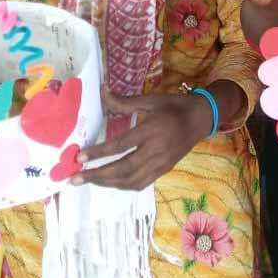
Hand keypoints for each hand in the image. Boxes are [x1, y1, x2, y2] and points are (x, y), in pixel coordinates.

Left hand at [74, 88, 227, 190]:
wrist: (202, 118)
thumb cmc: (175, 106)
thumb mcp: (150, 99)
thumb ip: (124, 102)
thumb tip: (102, 92)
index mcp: (151, 130)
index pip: (120, 146)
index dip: (98, 153)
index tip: (79, 157)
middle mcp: (155, 150)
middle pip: (122, 169)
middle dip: (97, 175)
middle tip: (75, 178)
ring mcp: (160, 163)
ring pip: (130, 180)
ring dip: (107, 183)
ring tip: (89, 180)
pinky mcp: (163, 170)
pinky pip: (140, 183)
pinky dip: (122, 185)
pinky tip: (110, 182)